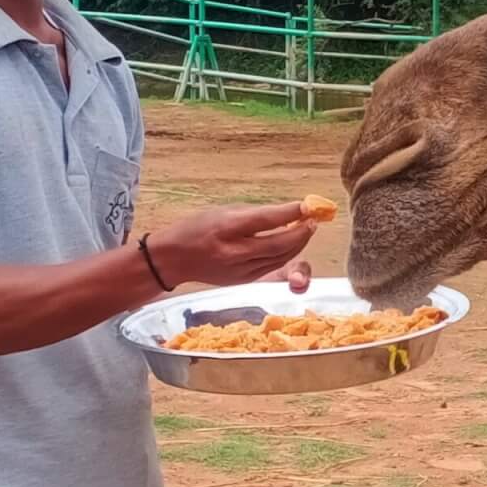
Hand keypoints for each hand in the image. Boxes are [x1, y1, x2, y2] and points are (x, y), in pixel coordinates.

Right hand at [148, 202, 316, 288]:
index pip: (266, 220)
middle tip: (312, 220)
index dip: (290, 213)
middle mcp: (234, 251)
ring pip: (280, 258)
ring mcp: (239, 269)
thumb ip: (254, 214)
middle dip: (301, 232)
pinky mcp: (243, 280)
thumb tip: (285, 212)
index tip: (307, 206)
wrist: (173, 259)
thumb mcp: (221, 211)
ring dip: (298, 244)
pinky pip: (272, 267)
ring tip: (306, 230)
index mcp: (226, 228)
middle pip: (279, 244)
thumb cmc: (197, 228)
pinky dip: (286, 256)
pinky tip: (292, 245)